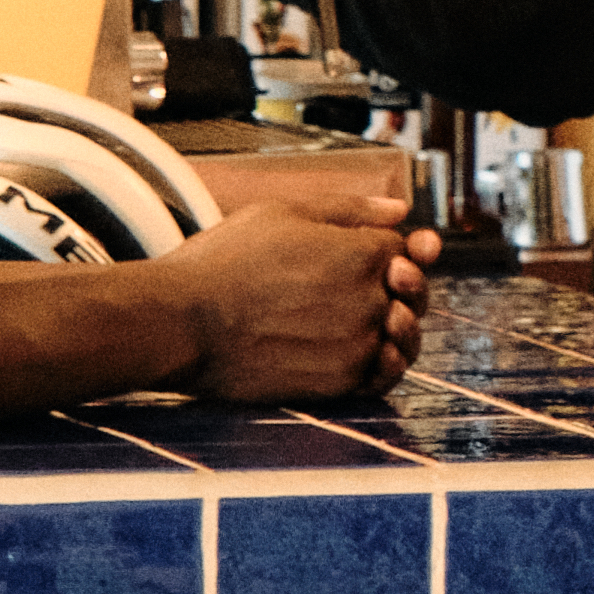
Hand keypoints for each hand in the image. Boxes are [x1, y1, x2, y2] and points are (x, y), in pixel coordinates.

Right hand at [179, 180, 428, 405]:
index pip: (403, 249)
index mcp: (364, 252)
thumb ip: (350, 209)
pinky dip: (378, 363)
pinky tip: (350, 351)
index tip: (357, 256)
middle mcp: (372, 300)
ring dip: (389, 326)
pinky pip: (382, 375)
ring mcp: (358, 346)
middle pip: (410, 293)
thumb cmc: (224, 262)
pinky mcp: (340, 383)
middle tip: (346, 287)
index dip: (385, 249)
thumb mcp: (284, 212)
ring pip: (402, 336)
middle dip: (395, 286)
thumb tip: (401, 212)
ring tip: (348, 320)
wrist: (182, 323)